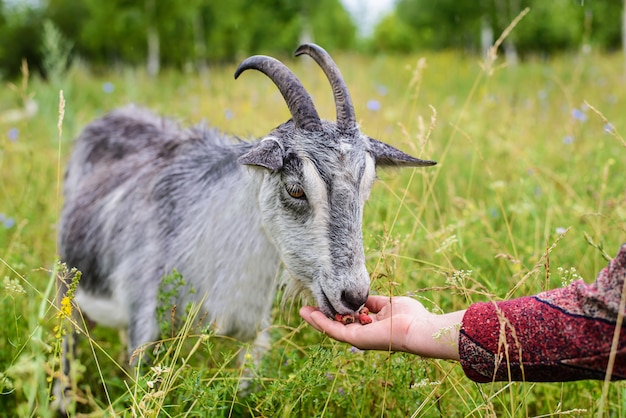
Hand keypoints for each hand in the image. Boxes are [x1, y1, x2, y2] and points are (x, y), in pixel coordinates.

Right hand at [300, 295, 463, 360]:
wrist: (418, 328)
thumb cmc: (410, 316)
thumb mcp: (388, 304)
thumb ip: (373, 302)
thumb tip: (363, 299)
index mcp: (371, 326)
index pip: (348, 319)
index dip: (335, 310)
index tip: (324, 301)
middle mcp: (363, 334)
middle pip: (337, 325)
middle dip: (321, 317)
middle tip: (306, 308)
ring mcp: (359, 338)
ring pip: (332, 329)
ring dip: (316, 320)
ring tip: (302, 311)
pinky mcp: (356, 339)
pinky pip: (335, 330)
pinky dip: (322, 323)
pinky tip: (312, 314)